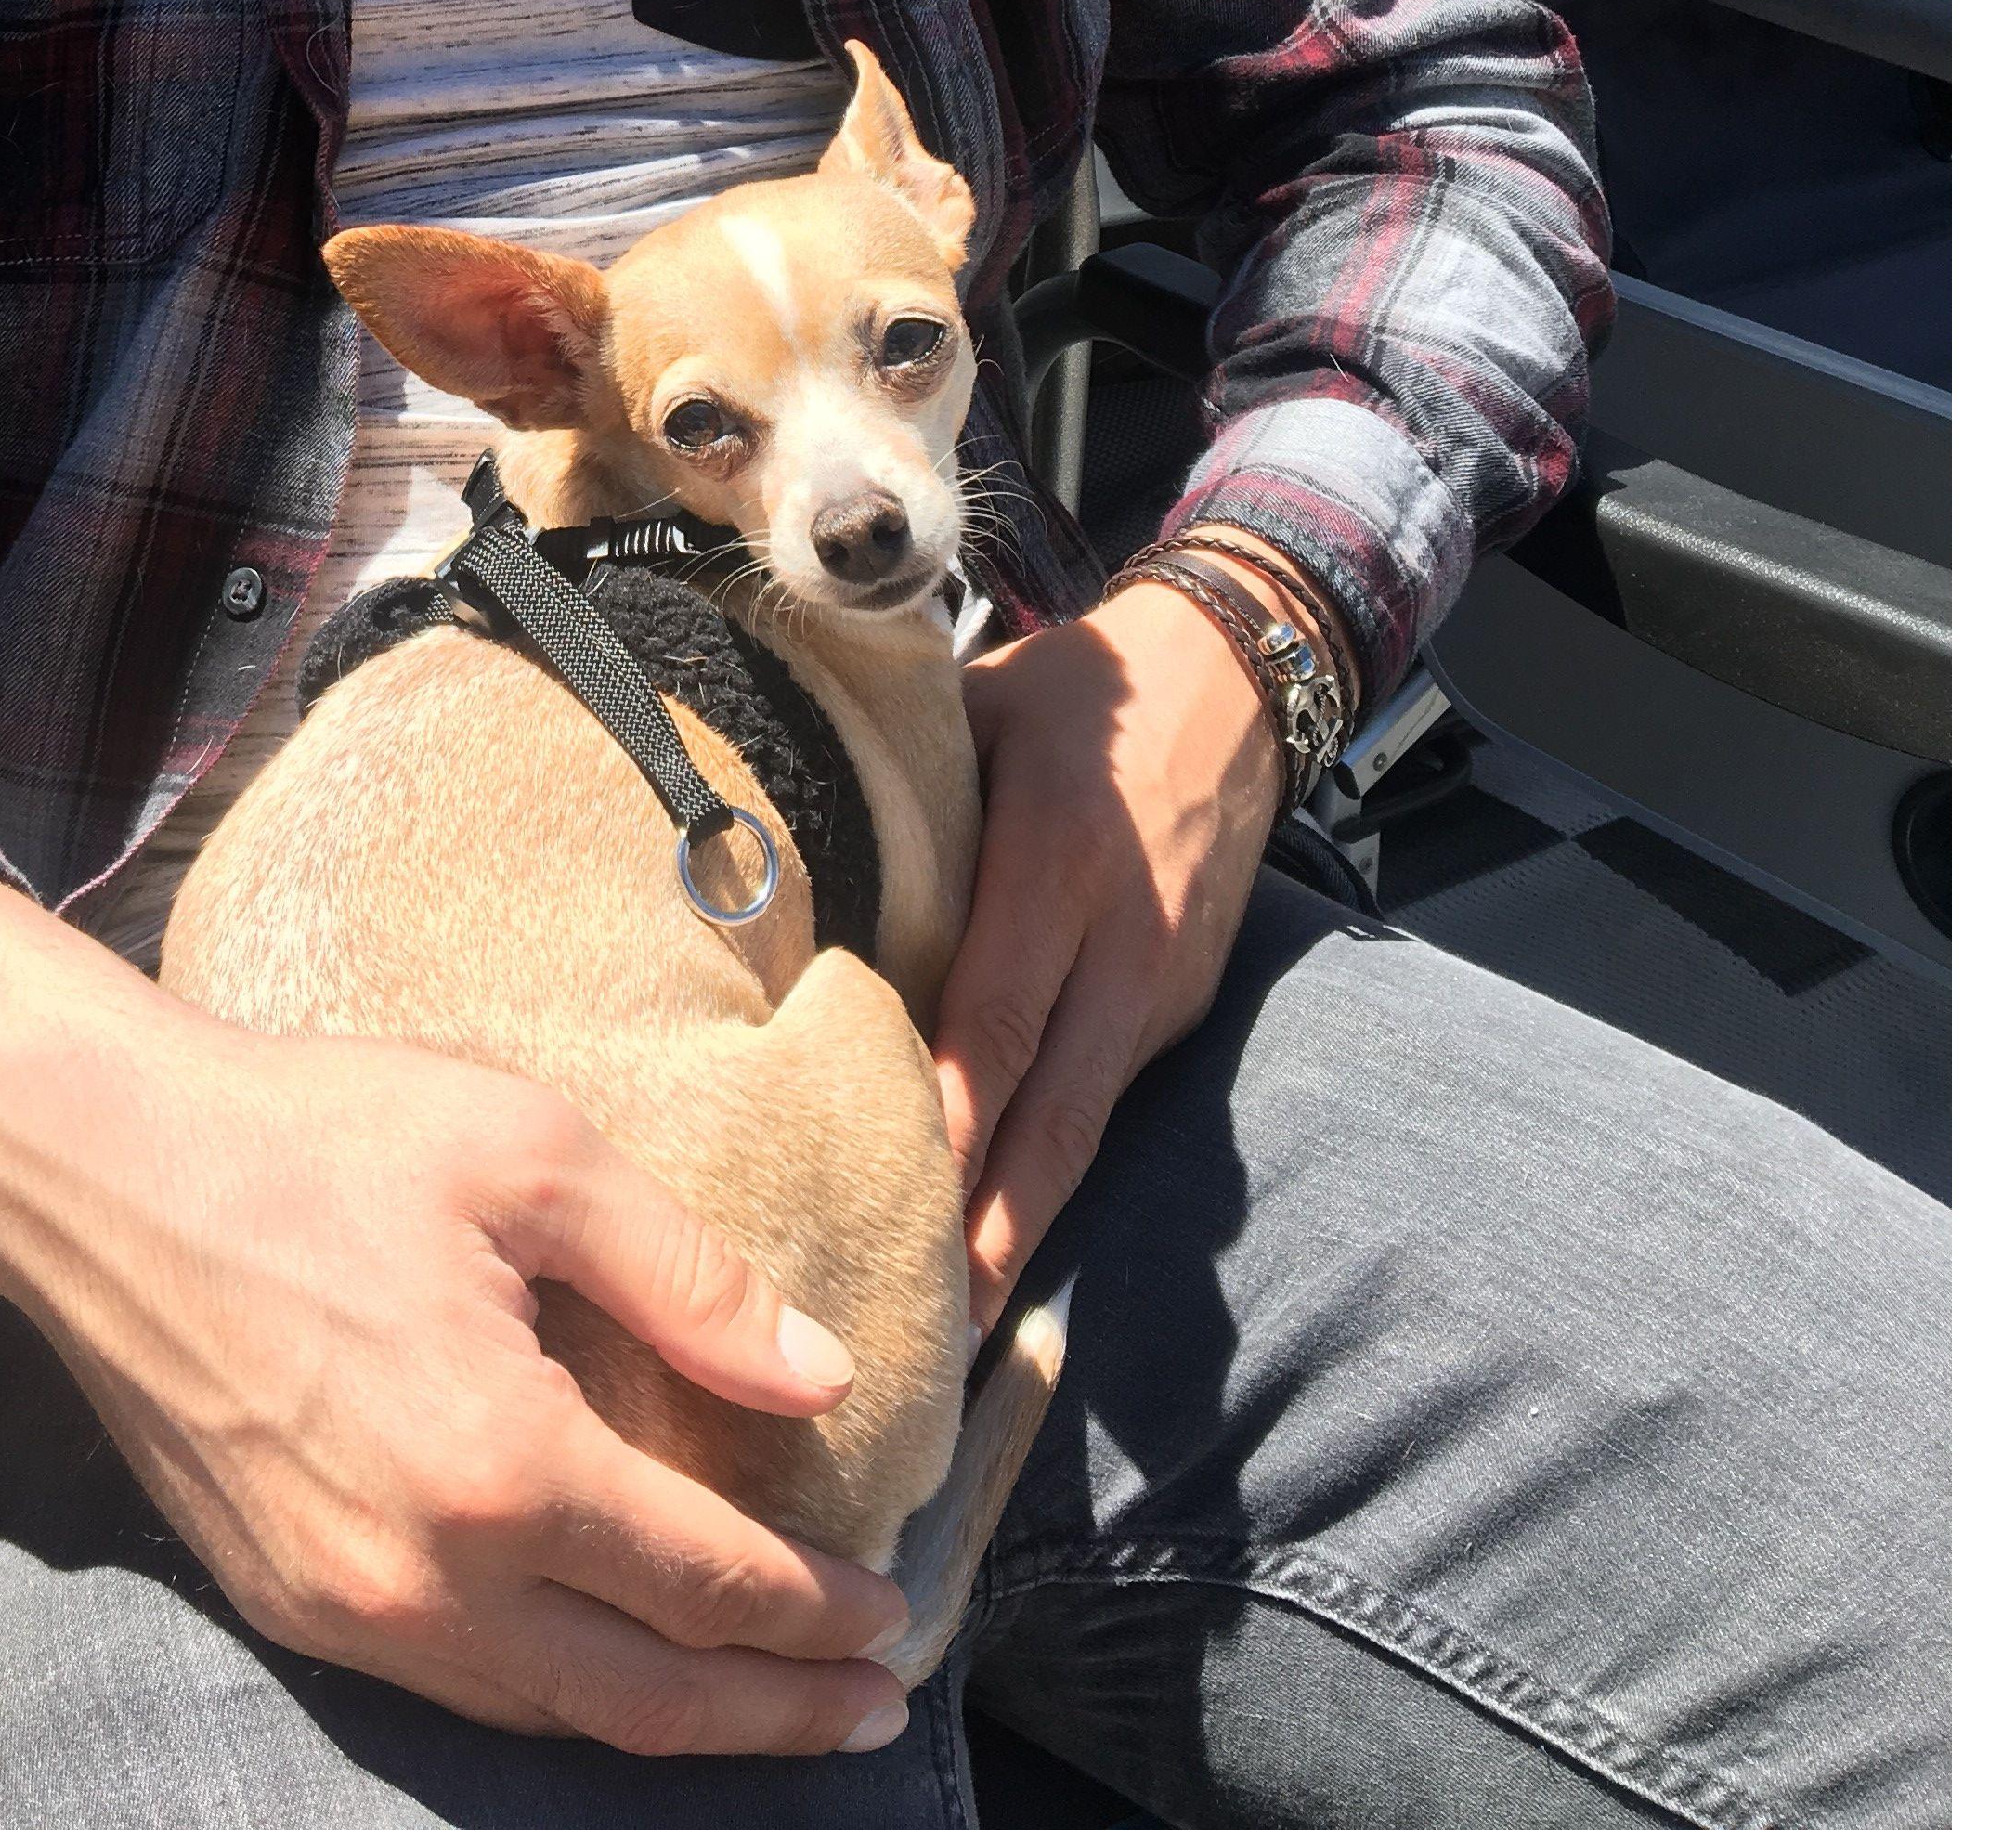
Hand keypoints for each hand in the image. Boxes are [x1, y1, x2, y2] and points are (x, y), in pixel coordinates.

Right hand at [0, 883, 912, 1756]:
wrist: (96, 1167)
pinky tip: (615, 1659)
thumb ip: (688, 1278)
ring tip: (774, 1699)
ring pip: (551, 1718)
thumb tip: (820, 1376)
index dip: (815, 1608)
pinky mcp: (285, 1603)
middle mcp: (425, 1578)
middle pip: (647, 1701)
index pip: (706, 1583)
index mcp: (502, 1464)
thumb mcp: (531, 1154)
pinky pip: (459, 1689)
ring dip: (679, 1722)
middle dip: (779, 1714)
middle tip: (877, 1705)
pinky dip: (564, 1695)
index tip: (898, 1606)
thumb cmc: (315, 1134)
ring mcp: (344, 1610)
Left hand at [929, 585, 1286, 1331]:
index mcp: (1060, 860)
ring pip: (1087, 1129)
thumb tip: (780, 858)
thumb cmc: (1071, 691)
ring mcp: (1162, 986)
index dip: (952, 1121)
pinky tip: (998, 1226)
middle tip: (929, 1339)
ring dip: (1025, 1227)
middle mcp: (1123, 943)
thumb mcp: (977, 708)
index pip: (999, 1014)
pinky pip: (1106, 1098)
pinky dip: (1054, 1168)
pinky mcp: (1182, 1005)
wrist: (1235, 677)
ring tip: (953, 1328)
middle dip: (995, 1232)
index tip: (894, 1211)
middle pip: (1056, 1114)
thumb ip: (899, 788)